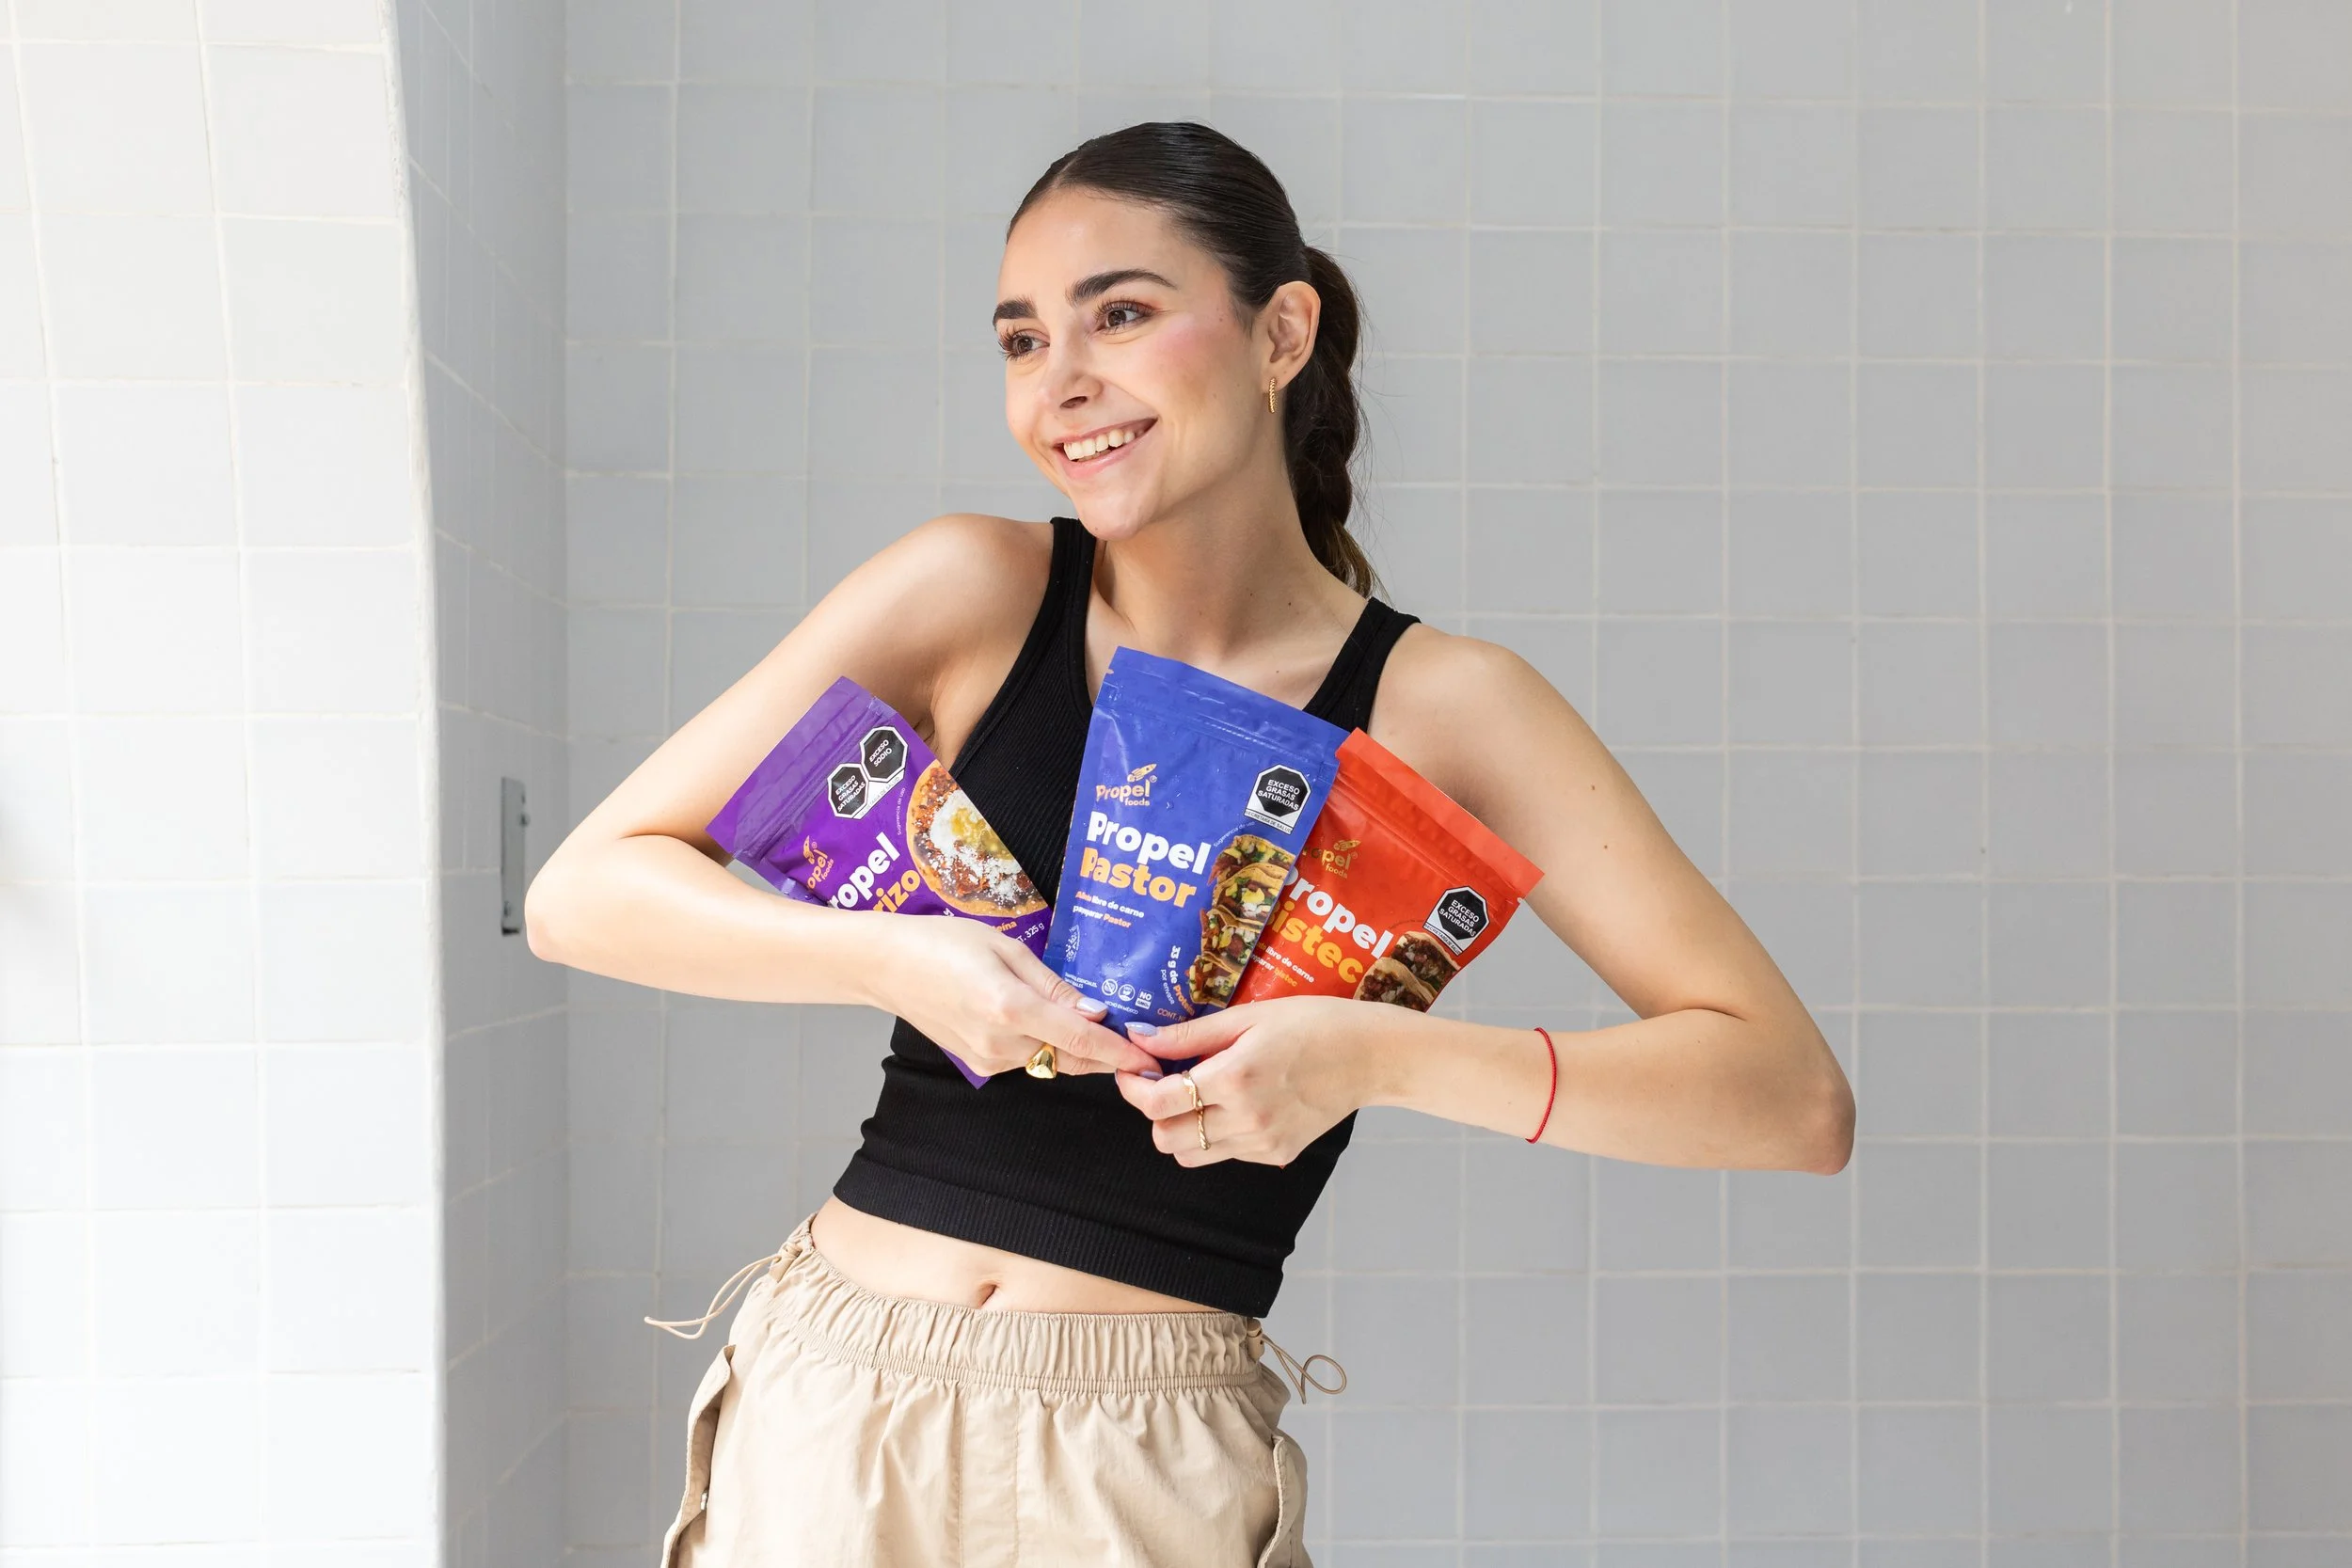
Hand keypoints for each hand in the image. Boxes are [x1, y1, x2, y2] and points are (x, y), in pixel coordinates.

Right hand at [867, 918, 1161, 1078]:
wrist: (887, 966)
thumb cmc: (943, 943)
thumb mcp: (1006, 948)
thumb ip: (1053, 985)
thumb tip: (1095, 1012)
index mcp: (1009, 1008)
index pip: (1081, 1041)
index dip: (1121, 1054)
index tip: (1153, 1062)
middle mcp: (1000, 1042)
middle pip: (1071, 1057)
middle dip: (1106, 1054)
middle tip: (1139, 1044)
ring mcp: (987, 1059)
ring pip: (1050, 1060)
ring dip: (1074, 1047)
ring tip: (1092, 1022)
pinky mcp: (979, 1064)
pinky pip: (1027, 1058)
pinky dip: (1045, 1045)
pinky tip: (1046, 1021)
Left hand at [1111, 996, 1395, 1166]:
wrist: (1370, 1056)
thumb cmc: (1313, 1023)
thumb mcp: (1248, 1016)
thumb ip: (1190, 1035)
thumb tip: (1139, 1038)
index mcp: (1235, 1078)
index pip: (1159, 1103)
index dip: (1134, 1088)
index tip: (1133, 1072)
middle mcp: (1246, 1119)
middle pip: (1166, 1139)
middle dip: (1155, 1113)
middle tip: (1166, 1083)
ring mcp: (1262, 1144)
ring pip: (1190, 1155)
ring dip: (1181, 1129)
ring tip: (1198, 1095)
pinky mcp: (1276, 1156)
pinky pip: (1225, 1154)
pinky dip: (1216, 1135)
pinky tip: (1235, 1104)